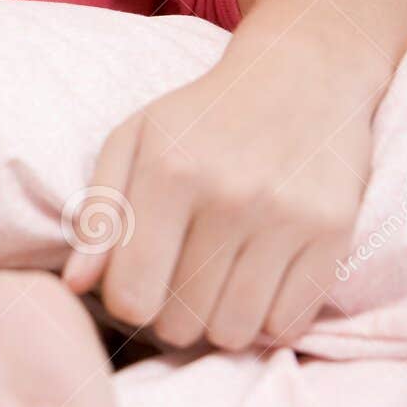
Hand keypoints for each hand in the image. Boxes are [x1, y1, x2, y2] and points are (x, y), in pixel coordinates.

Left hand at [61, 30, 377, 350]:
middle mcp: (230, 196)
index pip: (132, 293)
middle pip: (182, 320)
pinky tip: (255, 288)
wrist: (300, 75)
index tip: (135, 285)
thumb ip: (98, 215)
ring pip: (233, 331)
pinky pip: (287, 323)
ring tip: (214, 289)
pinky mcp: (332, 231)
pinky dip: (265, 322)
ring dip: (216, 325)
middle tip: (177, 285)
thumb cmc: (199, 117)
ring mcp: (287, 216)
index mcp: (169, 173)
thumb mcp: (132, 143)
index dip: (125, 304)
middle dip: (170, 316)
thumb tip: (73, 285)